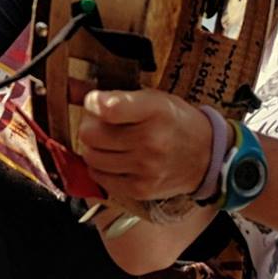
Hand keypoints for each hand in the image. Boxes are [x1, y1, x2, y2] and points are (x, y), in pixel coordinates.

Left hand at [74, 88, 212, 203]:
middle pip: (90, 134)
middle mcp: (150, 141)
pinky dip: (100, 166)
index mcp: (155, 111)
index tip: (96, 102)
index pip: (105, 108)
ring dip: (93, 146)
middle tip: (101, 123)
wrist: (207, 157)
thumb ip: (114, 95)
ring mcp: (144, 168)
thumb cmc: (176, 122)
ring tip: (107, 142)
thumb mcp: (153, 98)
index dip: (92, 103)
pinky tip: (113, 159)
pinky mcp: (139, 189)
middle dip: (89, 124)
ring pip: (90, 156)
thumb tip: (70, 88)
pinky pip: (99, 176)